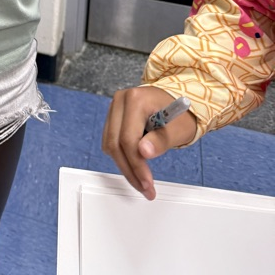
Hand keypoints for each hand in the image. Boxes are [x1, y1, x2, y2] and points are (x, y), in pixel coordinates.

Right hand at [102, 85, 196, 199]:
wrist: (177, 102)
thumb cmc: (180, 114)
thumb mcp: (177, 129)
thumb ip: (160, 141)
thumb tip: (143, 152)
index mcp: (136, 99)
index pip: (128, 138)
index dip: (136, 165)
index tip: (147, 183)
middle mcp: (121, 100)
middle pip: (114, 142)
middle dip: (129, 170)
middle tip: (144, 188)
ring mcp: (115, 107)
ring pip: (109, 144)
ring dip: (124, 166)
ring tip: (142, 181)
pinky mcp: (113, 116)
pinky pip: (110, 141)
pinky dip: (122, 156)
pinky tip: (136, 165)